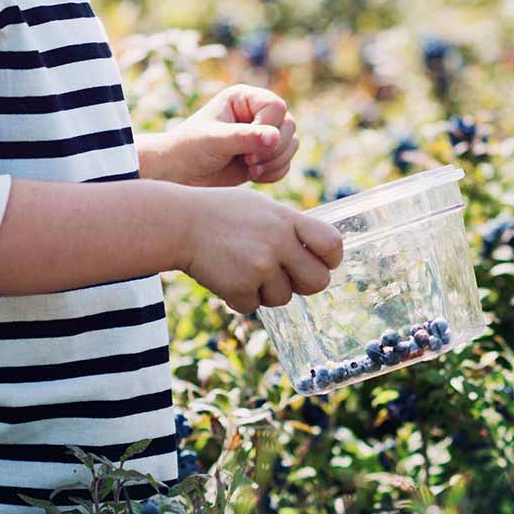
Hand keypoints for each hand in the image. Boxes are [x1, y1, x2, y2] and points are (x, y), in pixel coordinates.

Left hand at [162, 84, 298, 188]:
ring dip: (275, 161)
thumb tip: (275, 137)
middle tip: (249, 161)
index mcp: (244, 98)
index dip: (268, 128)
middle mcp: (256, 113)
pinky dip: (275, 173)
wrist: (179, 174)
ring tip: (250, 170)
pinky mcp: (264, 157)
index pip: (276, 107)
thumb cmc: (189, 149)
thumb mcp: (214, 140)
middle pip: (289, 126)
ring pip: (291, 145)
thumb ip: (244, 137)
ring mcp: (262, 135)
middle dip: (274, 148)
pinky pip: (286, 163)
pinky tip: (253, 177)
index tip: (248, 149)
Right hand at [182, 186, 342, 313]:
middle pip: (318, 281)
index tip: (320, 261)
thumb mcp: (261, 207)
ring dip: (267, 291)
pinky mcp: (240, 287)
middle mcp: (278, 243)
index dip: (330, 258)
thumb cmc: (221, 212)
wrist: (181, 223)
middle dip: (303, 283)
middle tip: (285, 275)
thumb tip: (317, 250)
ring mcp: (260, 266)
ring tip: (244, 268)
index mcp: (287, 219)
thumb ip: (289, 226)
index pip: (332, 244)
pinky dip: (241, 298)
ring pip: (284, 298)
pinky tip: (227, 276)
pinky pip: (254, 306)